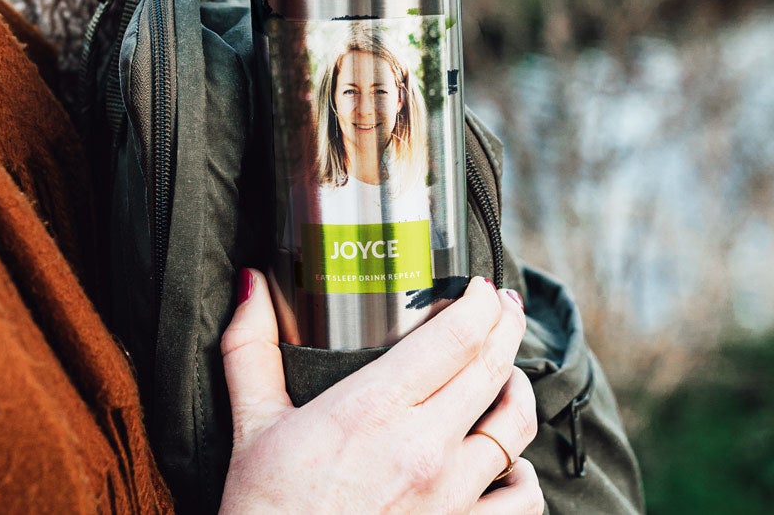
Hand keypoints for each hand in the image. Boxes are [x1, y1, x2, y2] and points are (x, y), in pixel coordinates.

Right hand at [219, 271, 542, 513]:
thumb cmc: (267, 509)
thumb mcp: (252, 424)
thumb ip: (250, 346)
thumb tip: (250, 282)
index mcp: (374, 409)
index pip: (455, 338)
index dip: (480, 302)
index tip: (480, 286)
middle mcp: (423, 448)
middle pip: (493, 368)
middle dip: (507, 325)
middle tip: (505, 306)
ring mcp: (451, 497)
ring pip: (516, 427)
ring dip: (518, 388)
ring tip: (507, 371)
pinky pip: (522, 497)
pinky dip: (523, 469)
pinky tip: (507, 455)